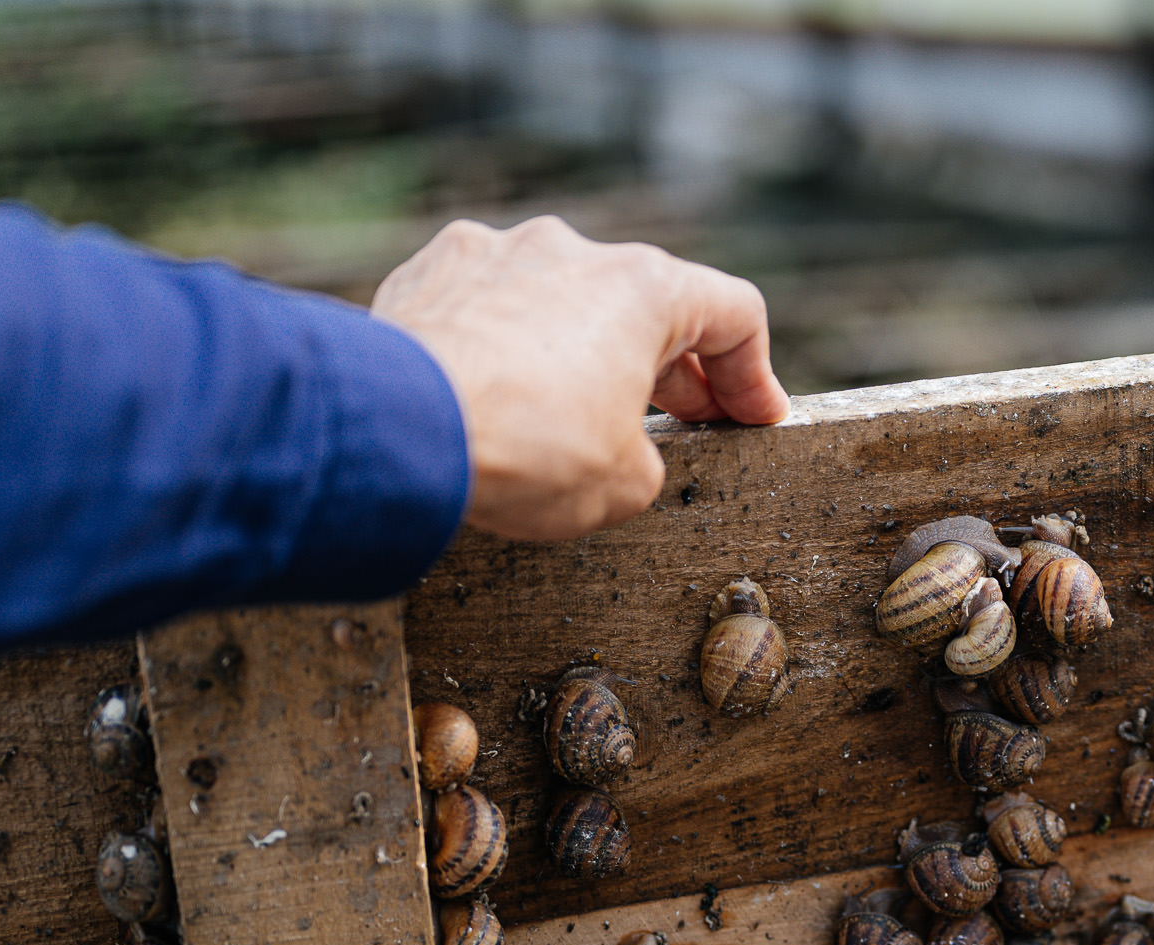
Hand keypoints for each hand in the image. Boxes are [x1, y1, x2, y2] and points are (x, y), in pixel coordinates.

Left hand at [372, 215, 788, 541]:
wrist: (398, 429)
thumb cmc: (528, 450)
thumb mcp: (626, 484)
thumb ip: (645, 459)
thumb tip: (620, 452)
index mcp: (644, 288)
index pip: (733, 314)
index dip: (755, 375)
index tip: (754, 419)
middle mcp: (572, 250)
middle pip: (646, 304)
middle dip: (672, 369)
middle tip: (684, 423)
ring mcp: (495, 253)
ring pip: (560, 300)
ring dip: (580, 351)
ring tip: (572, 411)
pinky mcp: (429, 273)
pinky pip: (487, 305)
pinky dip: (505, 345)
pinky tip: (495, 394)